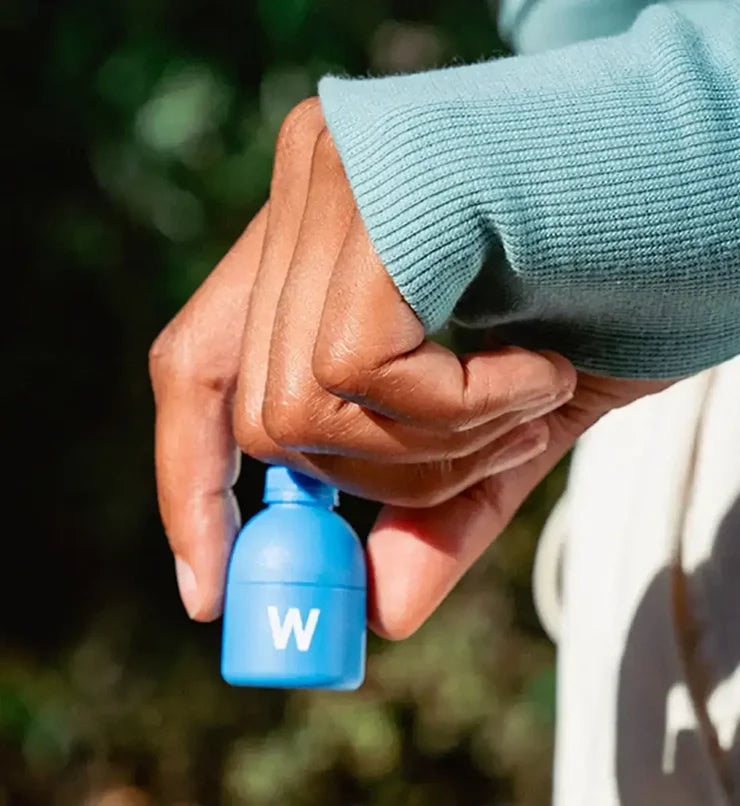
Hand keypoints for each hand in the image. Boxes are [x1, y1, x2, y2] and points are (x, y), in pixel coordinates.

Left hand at [149, 97, 670, 633]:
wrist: (689, 183)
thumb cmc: (600, 289)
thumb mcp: (505, 421)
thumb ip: (437, 505)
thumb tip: (379, 612)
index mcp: (317, 235)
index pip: (198, 369)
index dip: (189, 484)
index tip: (209, 589)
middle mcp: (305, 189)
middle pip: (262, 412)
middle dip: (381, 483)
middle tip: (501, 459)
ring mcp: (324, 180)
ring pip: (302, 407)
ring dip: (438, 449)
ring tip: (537, 401)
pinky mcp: (368, 187)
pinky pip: (358, 369)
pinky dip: (464, 409)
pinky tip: (542, 369)